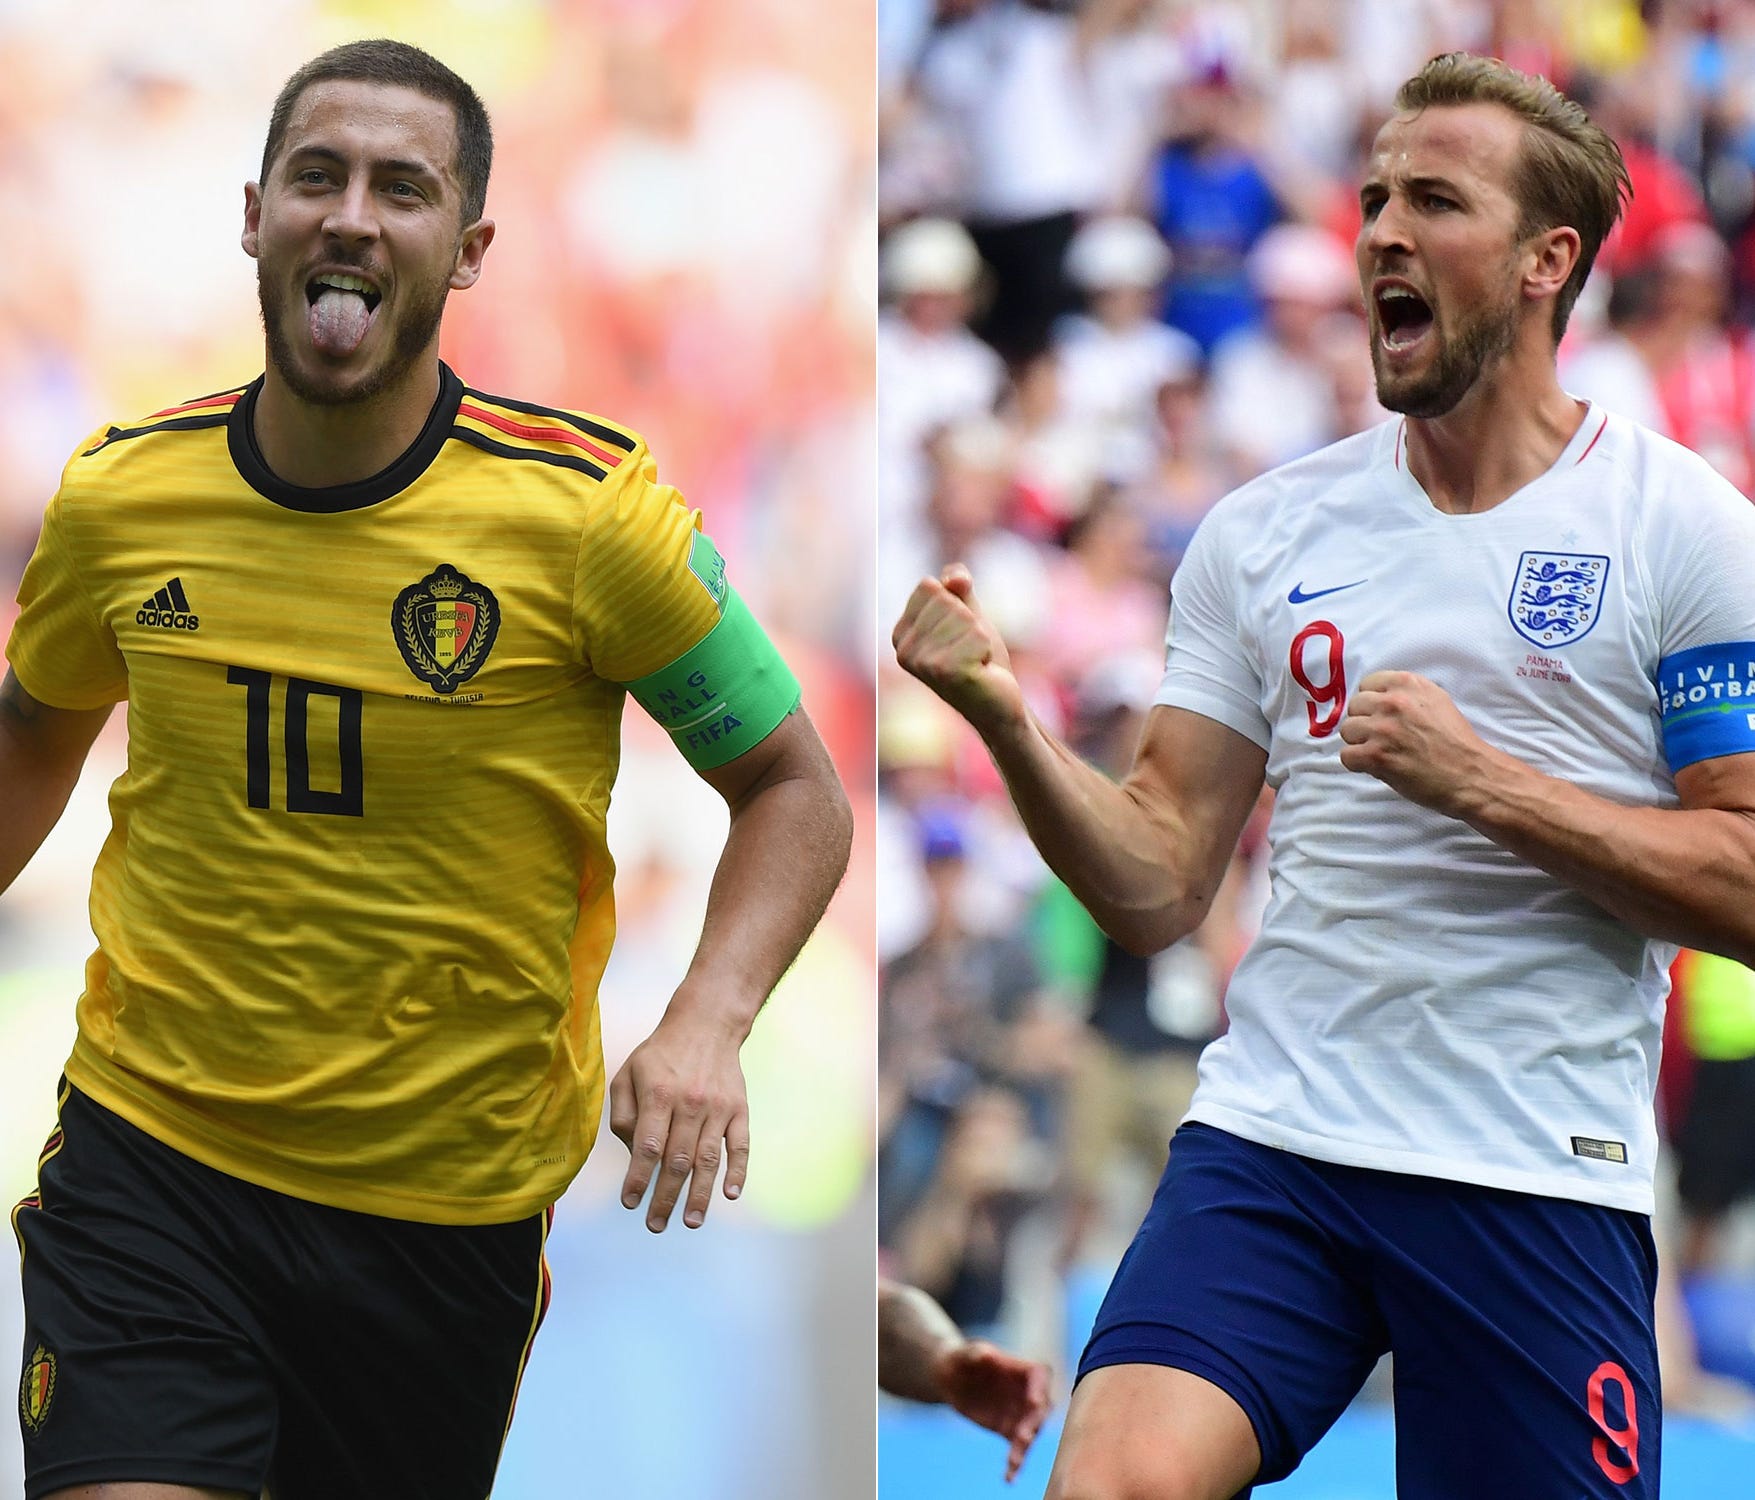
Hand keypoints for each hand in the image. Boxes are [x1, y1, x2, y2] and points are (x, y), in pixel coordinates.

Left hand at [608, 1010, 750, 1231]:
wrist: (707, 1024)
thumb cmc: (660, 1054)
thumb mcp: (628, 1073)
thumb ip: (622, 1113)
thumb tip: (631, 1152)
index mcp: (658, 1094)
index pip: (647, 1146)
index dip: (638, 1178)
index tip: (630, 1203)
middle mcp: (689, 1103)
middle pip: (677, 1160)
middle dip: (665, 1197)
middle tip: (655, 1225)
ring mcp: (718, 1108)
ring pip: (708, 1159)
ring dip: (700, 1194)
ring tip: (690, 1221)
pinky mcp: (739, 1109)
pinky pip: (740, 1145)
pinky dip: (738, 1171)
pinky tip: (731, 1193)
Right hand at [892, 565, 1025, 738]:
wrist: (996, 704)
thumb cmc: (980, 659)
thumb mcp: (968, 614)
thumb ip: (958, 587)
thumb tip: (956, 579)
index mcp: (900, 634)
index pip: (930, 587)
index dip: (957, 603)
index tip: (958, 634)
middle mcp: (903, 650)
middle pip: (947, 599)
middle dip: (969, 622)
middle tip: (968, 650)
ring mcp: (922, 663)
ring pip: (964, 617)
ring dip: (979, 638)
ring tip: (974, 661)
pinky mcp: (946, 673)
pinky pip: (978, 636)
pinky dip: (986, 651)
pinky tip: (980, 671)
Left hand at [934, 1340, 1052, 1481]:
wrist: (952, 1379)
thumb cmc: (961, 1359)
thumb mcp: (965, 1353)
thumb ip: (976, 1353)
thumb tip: (986, 1355)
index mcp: (1022, 1369)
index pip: (1039, 1376)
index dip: (1040, 1388)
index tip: (1035, 1401)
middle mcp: (1028, 1392)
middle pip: (1041, 1408)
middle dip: (1035, 1423)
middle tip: (1023, 1437)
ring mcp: (1021, 1414)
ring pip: (1031, 1433)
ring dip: (1024, 1448)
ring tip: (1014, 1461)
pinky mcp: (1010, 1431)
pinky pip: (1017, 1449)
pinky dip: (1015, 1464)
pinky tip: (1009, 1478)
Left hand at [1337, 670, 1496, 814]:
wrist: (1470, 774)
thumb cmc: (1455, 741)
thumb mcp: (1436, 701)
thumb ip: (1407, 694)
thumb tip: (1377, 697)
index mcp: (1408, 684)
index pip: (1367, 684)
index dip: (1371, 702)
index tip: (1381, 715)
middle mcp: (1393, 702)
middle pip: (1354, 707)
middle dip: (1365, 722)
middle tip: (1382, 737)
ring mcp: (1382, 728)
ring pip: (1347, 730)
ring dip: (1359, 743)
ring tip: (1381, 752)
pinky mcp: (1376, 755)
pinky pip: (1346, 756)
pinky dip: (1357, 764)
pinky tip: (1375, 766)